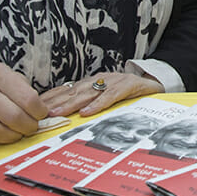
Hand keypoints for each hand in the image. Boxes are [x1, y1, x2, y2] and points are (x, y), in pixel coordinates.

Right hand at [0, 62, 47, 143]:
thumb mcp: (9, 79)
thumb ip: (25, 92)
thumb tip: (45, 114)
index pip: (28, 98)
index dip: (39, 112)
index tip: (41, 115)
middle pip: (14, 116)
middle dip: (29, 126)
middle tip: (32, 127)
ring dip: (15, 136)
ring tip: (19, 132)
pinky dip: (1, 139)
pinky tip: (5, 133)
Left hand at [42, 69, 163, 116]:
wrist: (160, 82)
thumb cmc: (133, 94)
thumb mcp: (110, 97)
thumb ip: (92, 102)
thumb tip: (70, 116)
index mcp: (95, 82)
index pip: (69, 88)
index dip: (53, 96)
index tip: (36, 106)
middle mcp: (102, 79)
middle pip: (75, 91)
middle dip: (57, 101)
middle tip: (41, 113)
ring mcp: (116, 81)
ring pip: (90, 92)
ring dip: (72, 103)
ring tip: (58, 113)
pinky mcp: (130, 85)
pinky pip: (111, 96)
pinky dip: (98, 104)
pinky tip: (88, 112)